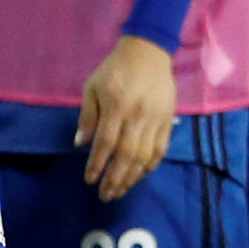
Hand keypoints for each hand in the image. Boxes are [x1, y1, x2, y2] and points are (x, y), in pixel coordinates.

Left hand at [76, 35, 177, 200]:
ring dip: (132, 177)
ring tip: (120, 191)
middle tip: (106, 195)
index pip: (106, 142)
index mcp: (116, 106)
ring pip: (145, 156)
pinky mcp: (168, 120)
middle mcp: (137, 115)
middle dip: (115, 179)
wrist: (148, 52)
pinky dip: (150, 166)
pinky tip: (140, 176)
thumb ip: (88, 116)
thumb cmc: (115, 70)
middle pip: (126, 155)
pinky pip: (160, 149)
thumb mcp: (93, 87)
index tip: (90, 180)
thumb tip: (81, 144)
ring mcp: (156, 119)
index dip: (97, 164)